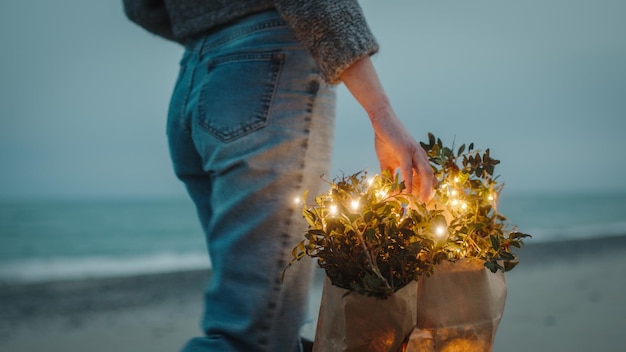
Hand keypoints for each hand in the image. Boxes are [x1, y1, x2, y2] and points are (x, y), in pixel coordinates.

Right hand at [339, 56, 435, 201]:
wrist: (381, 120)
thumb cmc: (386, 138)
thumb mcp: (387, 160)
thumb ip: (390, 174)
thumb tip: (388, 189)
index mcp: (417, 158)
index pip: (427, 176)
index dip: (427, 189)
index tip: (422, 202)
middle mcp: (420, 155)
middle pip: (431, 176)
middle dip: (429, 192)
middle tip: (425, 205)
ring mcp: (414, 151)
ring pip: (425, 173)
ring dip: (424, 189)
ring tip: (420, 201)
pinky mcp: (405, 148)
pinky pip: (409, 167)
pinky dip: (408, 180)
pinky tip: (406, 190)